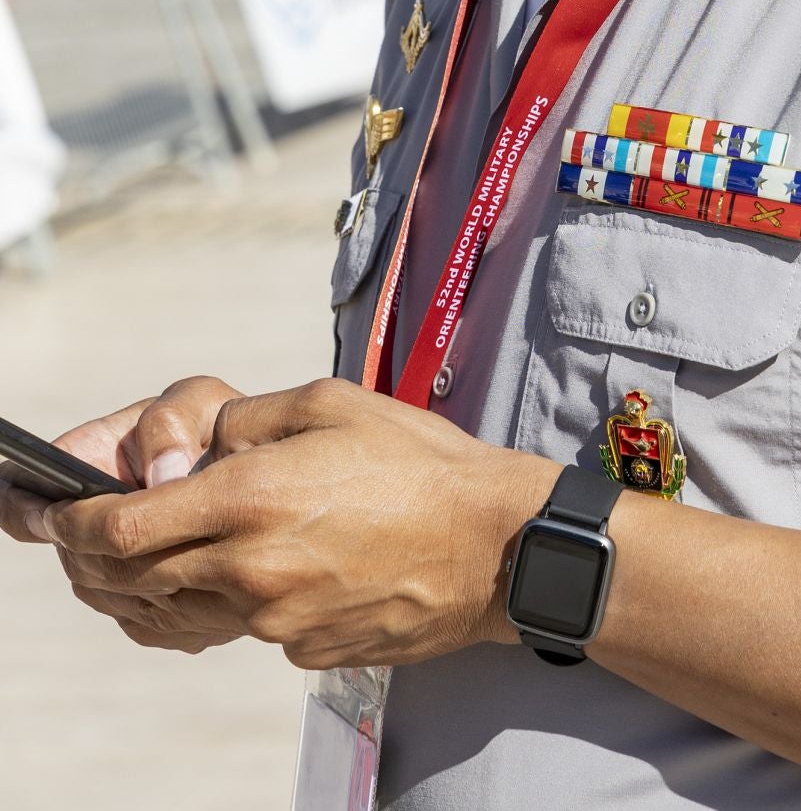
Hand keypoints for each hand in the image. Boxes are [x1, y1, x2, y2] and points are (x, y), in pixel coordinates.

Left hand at [43, 377, 558, 667]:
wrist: (493, 547)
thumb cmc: (417, 463)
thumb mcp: (328, 403)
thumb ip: (245, 422)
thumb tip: (196, 450)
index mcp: (248, 499)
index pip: (120, 527)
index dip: (73, 522)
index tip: (55, 511)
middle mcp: (248, 569)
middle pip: (134, 576)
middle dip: (96, 554)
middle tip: (84, 532)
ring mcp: (272, 620)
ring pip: (179, 607)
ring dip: (149, 582)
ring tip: (150, 551)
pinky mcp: (299, 648)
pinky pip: (239, 624)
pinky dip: (222, 599)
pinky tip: (250, 567)